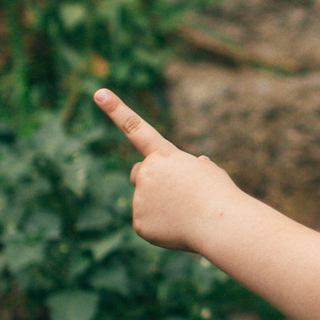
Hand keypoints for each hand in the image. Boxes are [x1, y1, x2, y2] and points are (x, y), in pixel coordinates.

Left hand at [93, 88, 245, 253]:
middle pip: (138, 172)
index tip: (98, 93)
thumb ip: (194, 167)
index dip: (115, 109)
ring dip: (161, 204)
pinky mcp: (139, 222)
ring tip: (186, 212)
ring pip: (145, 199)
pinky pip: (147, 221)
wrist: (221, 225)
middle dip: (151, 179)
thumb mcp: (208, 172)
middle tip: (176, 192)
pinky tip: (179, 226)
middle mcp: (146, 173)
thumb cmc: (220, 195)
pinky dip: (161, 225)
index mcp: (164, 155)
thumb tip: (196, 167)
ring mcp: (140, 198)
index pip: (135, 127)